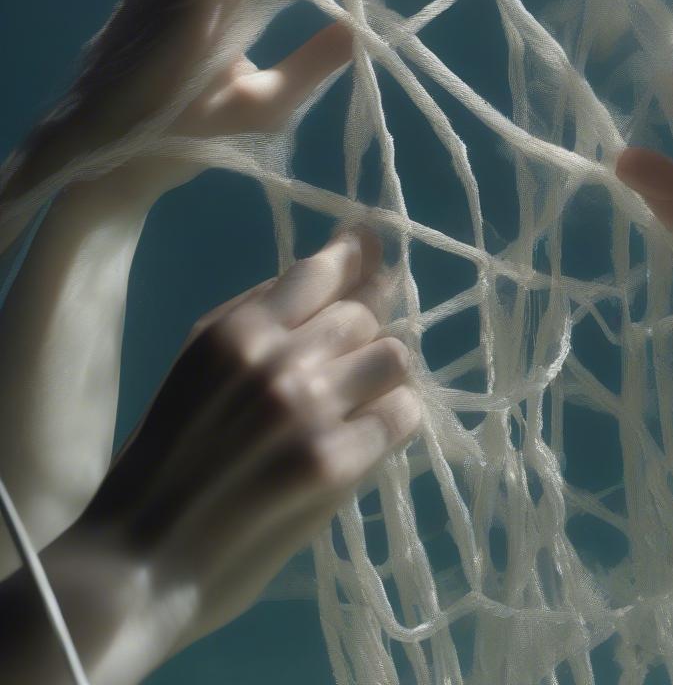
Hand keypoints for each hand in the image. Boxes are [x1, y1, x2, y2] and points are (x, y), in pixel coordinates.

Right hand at [0, 231, 420, 684]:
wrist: (135, 564)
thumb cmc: (162, 463)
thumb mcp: (196, 367)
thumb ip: (258, 323)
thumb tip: (328, 281)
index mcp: (236, 330)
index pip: (322, 271)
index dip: (358, 255)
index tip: (373, 246)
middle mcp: (277, 357)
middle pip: (366, 313)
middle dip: (369, 330)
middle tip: (357, 358)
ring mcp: (308, 409)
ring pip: (393, 357)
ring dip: (386, 375)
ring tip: (367, 397)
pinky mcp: (334, 463)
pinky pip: (401, 414)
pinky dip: (395, 418)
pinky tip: (374, 432)